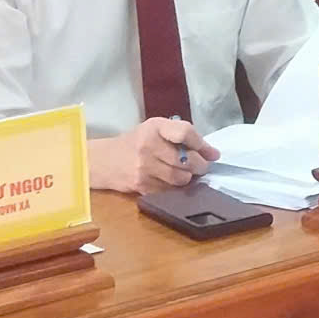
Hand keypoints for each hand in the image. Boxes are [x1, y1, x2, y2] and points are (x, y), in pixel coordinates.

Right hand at [89, 118, 217, 194]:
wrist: (104, 161)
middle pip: (187, 160)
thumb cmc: (136, 142)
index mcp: (155, 127)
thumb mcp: (156, 129)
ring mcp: (144, 168)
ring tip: (185, 173)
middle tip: (201, 166)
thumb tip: (213, 154)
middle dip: (200, 165)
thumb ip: (183, 136)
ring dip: (188, 178)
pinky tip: (171, 181)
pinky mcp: (141, 186)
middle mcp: (148, 146)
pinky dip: (175, 188)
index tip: (212, 153)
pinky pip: (169, 190)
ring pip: (180, 178)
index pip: (186, 132)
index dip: (202, 144)